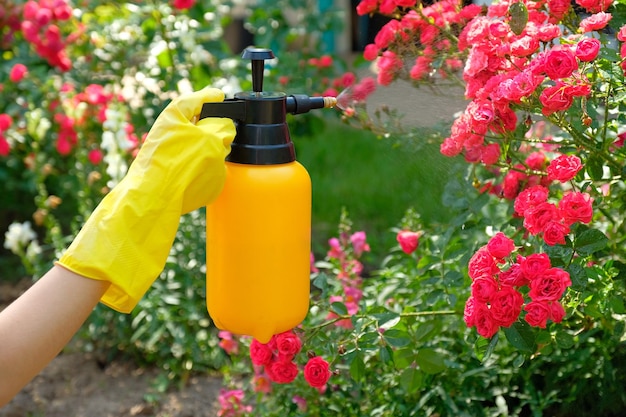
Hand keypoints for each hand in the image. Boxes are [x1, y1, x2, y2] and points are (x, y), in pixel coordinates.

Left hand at [57, 87, 235, 312]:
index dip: (213, 98)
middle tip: (227, 136)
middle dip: (214, 130)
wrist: (154, 199)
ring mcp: (167, 151)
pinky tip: (205, 178)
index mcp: (175, 114)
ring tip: (216, 161)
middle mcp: (168, 130)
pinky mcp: (168, 171)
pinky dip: (201, 169)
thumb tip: (225, 128)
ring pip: (197, 146)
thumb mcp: (211, 140)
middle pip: (199, 123)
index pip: (198, 99)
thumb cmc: (180, 165)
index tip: (222, 96)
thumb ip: (223, 129)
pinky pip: (191, 166)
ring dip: (209, 152)